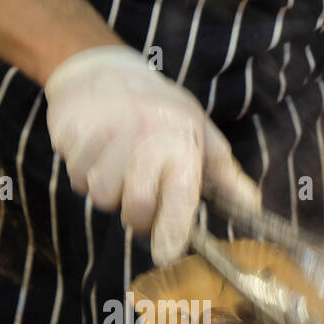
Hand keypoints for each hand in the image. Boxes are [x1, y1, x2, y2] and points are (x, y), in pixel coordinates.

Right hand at [44, 45, 255, 266]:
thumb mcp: (198, 132)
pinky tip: (96, 150)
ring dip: (108, 188)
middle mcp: (143, 136)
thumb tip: (251, 206)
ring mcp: (104, 133)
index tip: (167, 255)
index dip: (172, 232)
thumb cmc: (157, 107)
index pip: (178, 197)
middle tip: (139, 193)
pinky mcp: (72, 133)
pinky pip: (76, 176)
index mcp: (178, 140)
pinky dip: (84, 171)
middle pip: (135, 208)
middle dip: (136, 214)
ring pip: (101, 196)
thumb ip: (223, 174)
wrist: (102, 69)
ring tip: (116, 162)